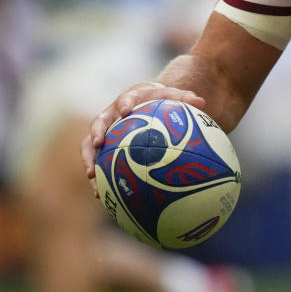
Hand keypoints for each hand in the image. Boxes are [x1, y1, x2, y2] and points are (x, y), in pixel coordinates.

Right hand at [80, 81, 205, 196]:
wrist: (145, 101)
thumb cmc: (160, 99)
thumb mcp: (173, 97)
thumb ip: (185, 98)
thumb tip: (201, 102)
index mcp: (129, 99)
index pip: (125, 99)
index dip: (124, 104)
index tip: (126, 111)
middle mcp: (111, 114)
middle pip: (98, 122)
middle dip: (97, 132)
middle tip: (99, 143)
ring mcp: (105, 131)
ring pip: (89, 144)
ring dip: (88, 159)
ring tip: (92, 176)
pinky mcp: (103, 146)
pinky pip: (96, 161)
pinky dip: (98, 176)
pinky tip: (102, 194)